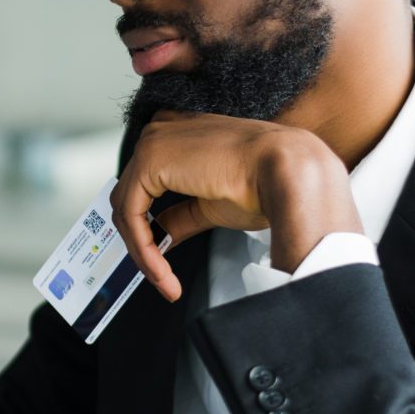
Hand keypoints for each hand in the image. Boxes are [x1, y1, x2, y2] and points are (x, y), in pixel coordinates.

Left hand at [112, 112, 361, 300]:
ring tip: (165, 281)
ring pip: (127, 209)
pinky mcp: (149, 162)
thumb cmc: (262, 182)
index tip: (158, 260)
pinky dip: (143, 248)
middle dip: (141, 242)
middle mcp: (161, 132)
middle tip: (160, 276)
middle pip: (131, 197)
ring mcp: (152, 144)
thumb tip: (161, 236)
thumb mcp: (209, 205)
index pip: (144, 186)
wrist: (287, 172)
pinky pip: (132, 215)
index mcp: (177, 134)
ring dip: (143, 252)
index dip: (146, 226)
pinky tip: (161, 270)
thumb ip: (180, 216)